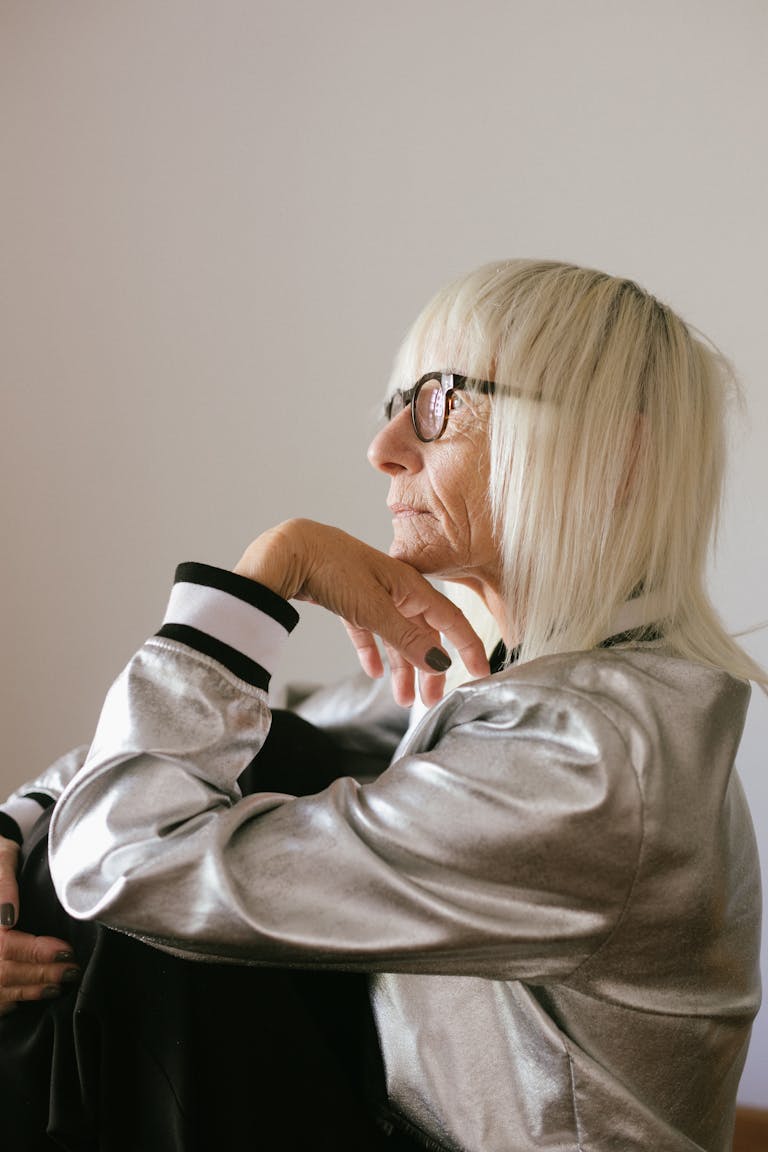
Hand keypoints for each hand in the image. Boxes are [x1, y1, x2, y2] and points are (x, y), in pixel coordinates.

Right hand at [0, 835, 79, 1013]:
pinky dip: (11, 1000)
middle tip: (71, 970)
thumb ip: (4, 883)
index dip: (38, 953)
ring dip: (30, 990)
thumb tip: (8, 918)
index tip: (66, 951)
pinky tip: (32, 995)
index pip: (7, 945)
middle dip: (41, 974)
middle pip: (4, 971)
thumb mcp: (3, 858)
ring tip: (59, 984)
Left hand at [235, 519, 489, 706]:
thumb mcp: (373, 608)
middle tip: (430, 701)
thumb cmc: (332, 568)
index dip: (468, 646)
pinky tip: (373, 671)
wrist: (286, 551)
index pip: (450, 620)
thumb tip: (441, 663)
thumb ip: (407, 638)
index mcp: (411, 586)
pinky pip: (367, 631)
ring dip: (401, 667)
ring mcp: (371, 594)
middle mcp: (396, 589)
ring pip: (395, 636)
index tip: (482, 672)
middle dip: (429, 668)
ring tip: (402, 698)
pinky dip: (373, 651)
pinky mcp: (347, 599)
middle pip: (423, 633)